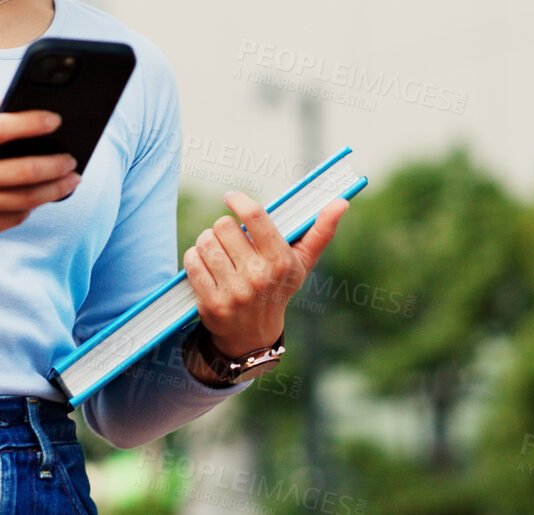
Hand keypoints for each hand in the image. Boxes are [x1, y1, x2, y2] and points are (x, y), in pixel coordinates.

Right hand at [0, 103, 80, 247]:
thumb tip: (26, 104)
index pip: (2, 128)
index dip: (33, 122)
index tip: (56, 120)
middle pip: (25, 171)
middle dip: (57, 164)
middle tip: (72, 159)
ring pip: (28, 199)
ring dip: (56, 188)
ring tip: (71, 179)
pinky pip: (16, 217)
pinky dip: (32, 205)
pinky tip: (41, 196)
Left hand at [183, 191, 348, 358]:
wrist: (253, 335)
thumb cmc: (278, 287)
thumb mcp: (301, 263)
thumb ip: (321, 231)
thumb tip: (341, 202)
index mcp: (281, 261)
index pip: (256, 217)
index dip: (239, 201)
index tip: (231, 197)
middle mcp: (258, 276)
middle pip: (223, 225)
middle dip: (223, 228)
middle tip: (229, 240)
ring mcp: (234, 291)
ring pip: (205, 241)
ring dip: (208, 243)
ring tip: (219, 254)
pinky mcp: (212, 302)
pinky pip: (192, 261)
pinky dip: (195, 259)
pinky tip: (207, 267)